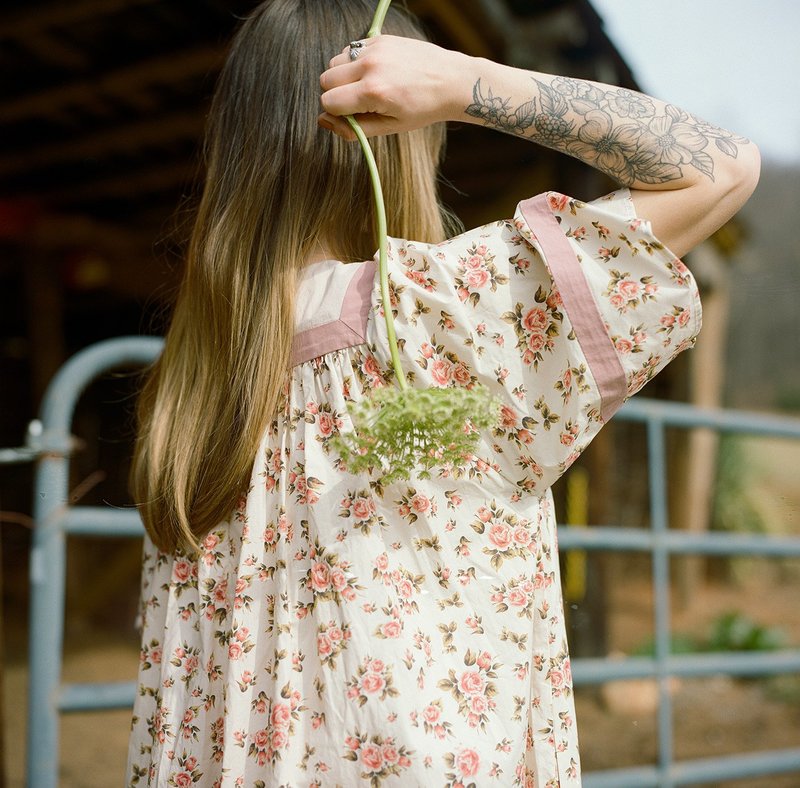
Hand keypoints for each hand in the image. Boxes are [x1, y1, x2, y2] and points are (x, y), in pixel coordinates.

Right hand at [318, 35, 465, 138]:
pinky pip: (350, 49)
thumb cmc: (422, 109)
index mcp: (372, 92)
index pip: (328, 102)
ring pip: (335, 62)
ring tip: (366, 86)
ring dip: (343, 77)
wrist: (450, 81)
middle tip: (358, 102)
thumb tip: (324, 122)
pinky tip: (374, 72)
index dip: (336, 113)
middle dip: (336, 94)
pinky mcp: (379, 38)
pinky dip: (354, 63)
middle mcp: (370, 67)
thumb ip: (354, 129)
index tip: (352, 116)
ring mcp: (374, 49)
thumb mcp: (389, 127)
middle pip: (325, 80)